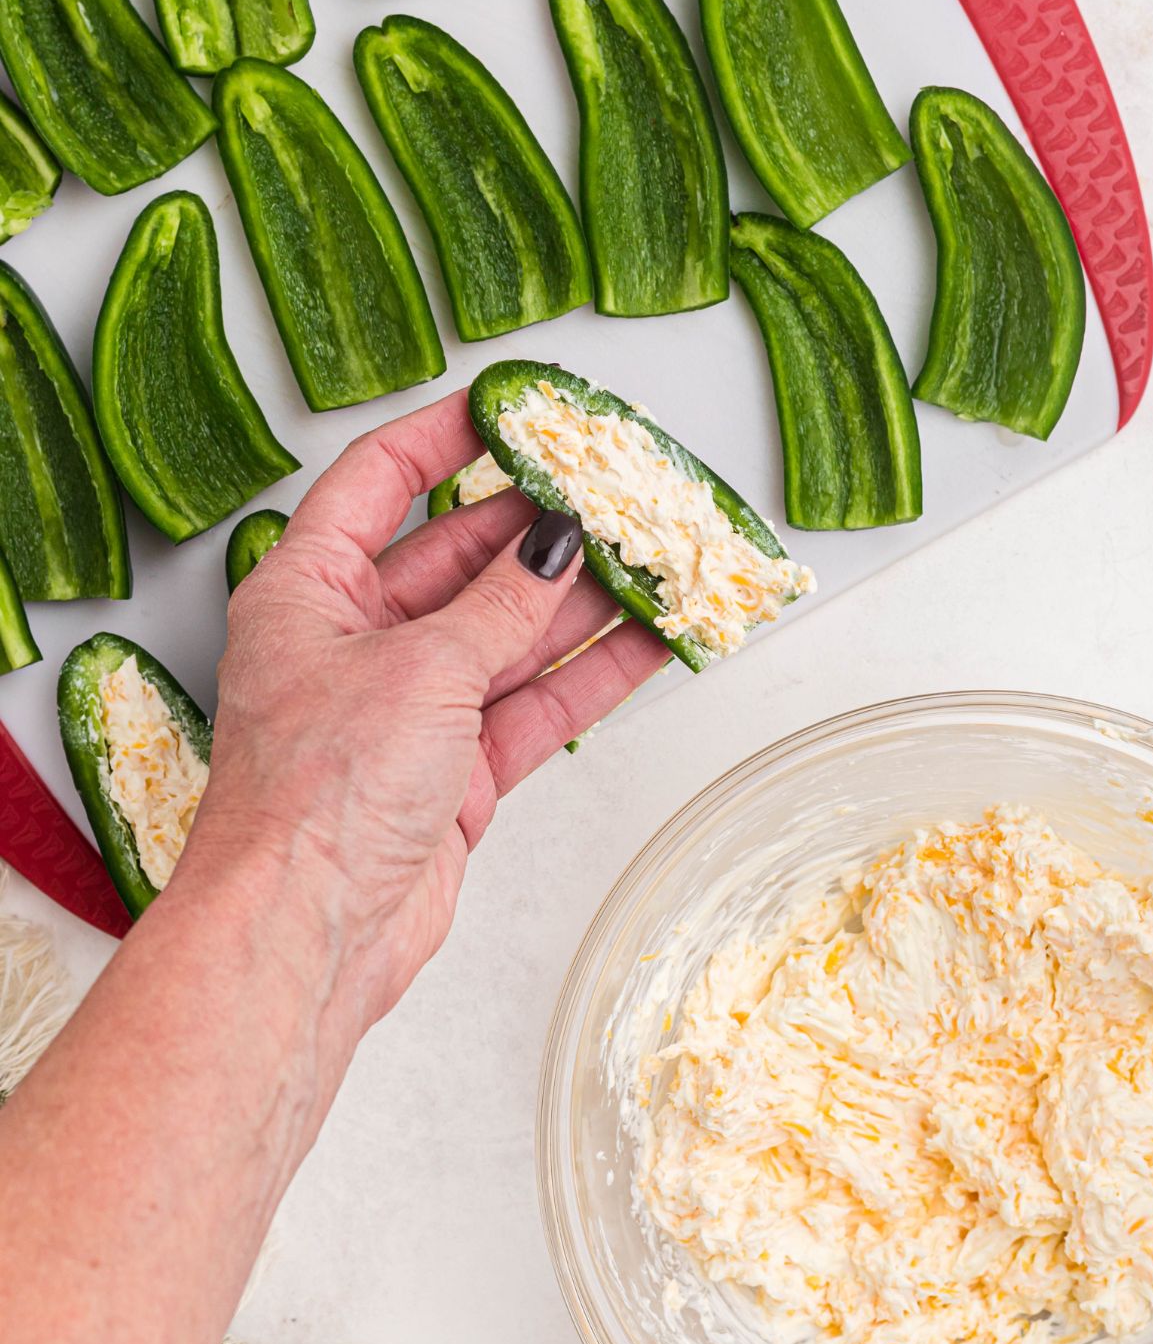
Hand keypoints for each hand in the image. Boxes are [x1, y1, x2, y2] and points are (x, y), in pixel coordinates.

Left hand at [185, 388, 668, 1029]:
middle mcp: (355, 642)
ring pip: (510, 633)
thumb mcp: (418, 670)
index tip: (510, 408)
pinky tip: (649, 641)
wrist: (308, 935)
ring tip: (655, 559)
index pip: (378, 481)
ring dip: (582, 601)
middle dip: (540, 527)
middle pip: (461, 558)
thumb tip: (552, 544)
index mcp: (307, 592)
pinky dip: (591, 674)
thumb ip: (499, 604)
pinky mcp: (455, 771)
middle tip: (613, 492)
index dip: (444, 437)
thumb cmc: (315, 796)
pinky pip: (534, 703)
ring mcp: (409, 709)